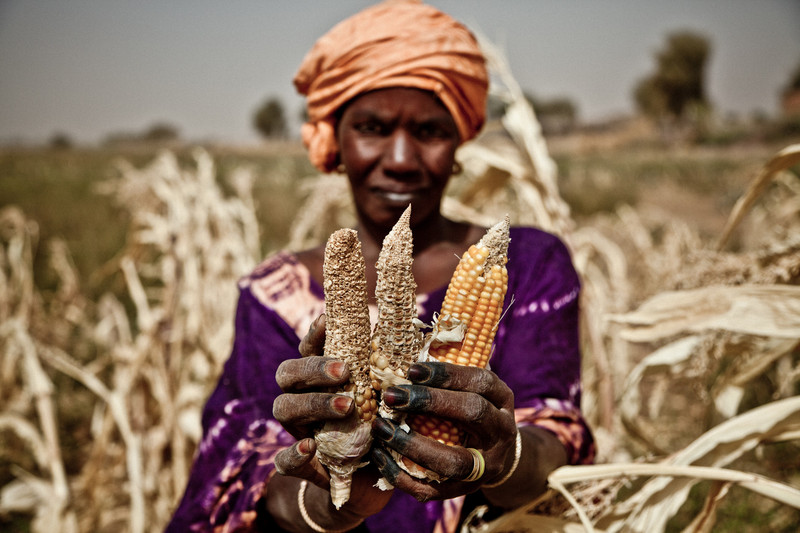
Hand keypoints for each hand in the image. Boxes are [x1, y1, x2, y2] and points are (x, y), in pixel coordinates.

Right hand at [271, 314, 391, 519]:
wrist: (372, 480)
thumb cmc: (380, 425)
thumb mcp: (386, 395)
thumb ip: (386, 367)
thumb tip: (407, 329)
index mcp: (320, 377)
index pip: (308, 348)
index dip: (314, 333)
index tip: (329, 320)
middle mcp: (303, 398)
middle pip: (288, 373)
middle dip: (313, 369)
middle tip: (345, 371)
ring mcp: (298, 431)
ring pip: (283, 409)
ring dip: (313, 404)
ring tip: (346, 406)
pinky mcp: (302, 465)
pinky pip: (284, 460)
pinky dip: (293, 453)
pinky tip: (310, 446)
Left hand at [370, 361, 517, 501]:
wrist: (491, 456)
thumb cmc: (469, 411)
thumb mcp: (469, 389)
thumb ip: (445, 376)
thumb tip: (402, 353)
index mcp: (502, 399)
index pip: (480, 382)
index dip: (446, 374)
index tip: (411, 370)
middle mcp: (501, 432)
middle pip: (473, 413)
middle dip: (430, 403)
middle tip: (392, 396)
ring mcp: (486, 465)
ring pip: (455, 460)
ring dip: (412, 445)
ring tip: (381, 429)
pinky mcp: (464, 490)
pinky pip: (432, 488)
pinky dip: (401, 474)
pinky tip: (379, 456)